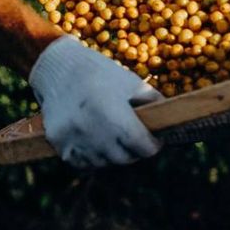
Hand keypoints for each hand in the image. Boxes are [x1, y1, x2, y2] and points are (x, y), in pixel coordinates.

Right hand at [29, 35, 162, 167]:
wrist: (58, 68)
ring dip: (111, 153)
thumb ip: (154, 103)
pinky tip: (93, 137)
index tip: (154, 139)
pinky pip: (83, 162)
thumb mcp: (132, 83)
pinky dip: (92, 155)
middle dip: (133, 149)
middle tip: (134, 138)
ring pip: (104, 162)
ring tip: (111, 134)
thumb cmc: (101, 73)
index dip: (153, 144)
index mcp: (114, 115)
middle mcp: (93, 131)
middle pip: (124, 158)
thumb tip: (171, 124)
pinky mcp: (59, 144)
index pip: (143, 147)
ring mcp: (74, 140)